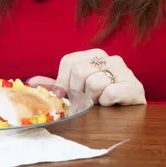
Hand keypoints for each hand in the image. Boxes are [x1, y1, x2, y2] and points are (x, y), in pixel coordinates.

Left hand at [28, 49, 145, 106]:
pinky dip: (107, 103)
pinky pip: (110, 93)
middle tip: (89, 101)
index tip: (69, 96)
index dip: (64, 83)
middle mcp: (108, 57)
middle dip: (80, 93)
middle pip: (79, 71)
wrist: (128, 112)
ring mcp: (123, 70)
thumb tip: (31, 82)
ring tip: (101, 102)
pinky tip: (112, 104)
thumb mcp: (76, 91)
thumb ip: (56, 85)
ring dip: (94, 100)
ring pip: (94, 83)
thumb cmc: (100, 99)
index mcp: (93, 55)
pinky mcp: (134, 85)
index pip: (68, 62)